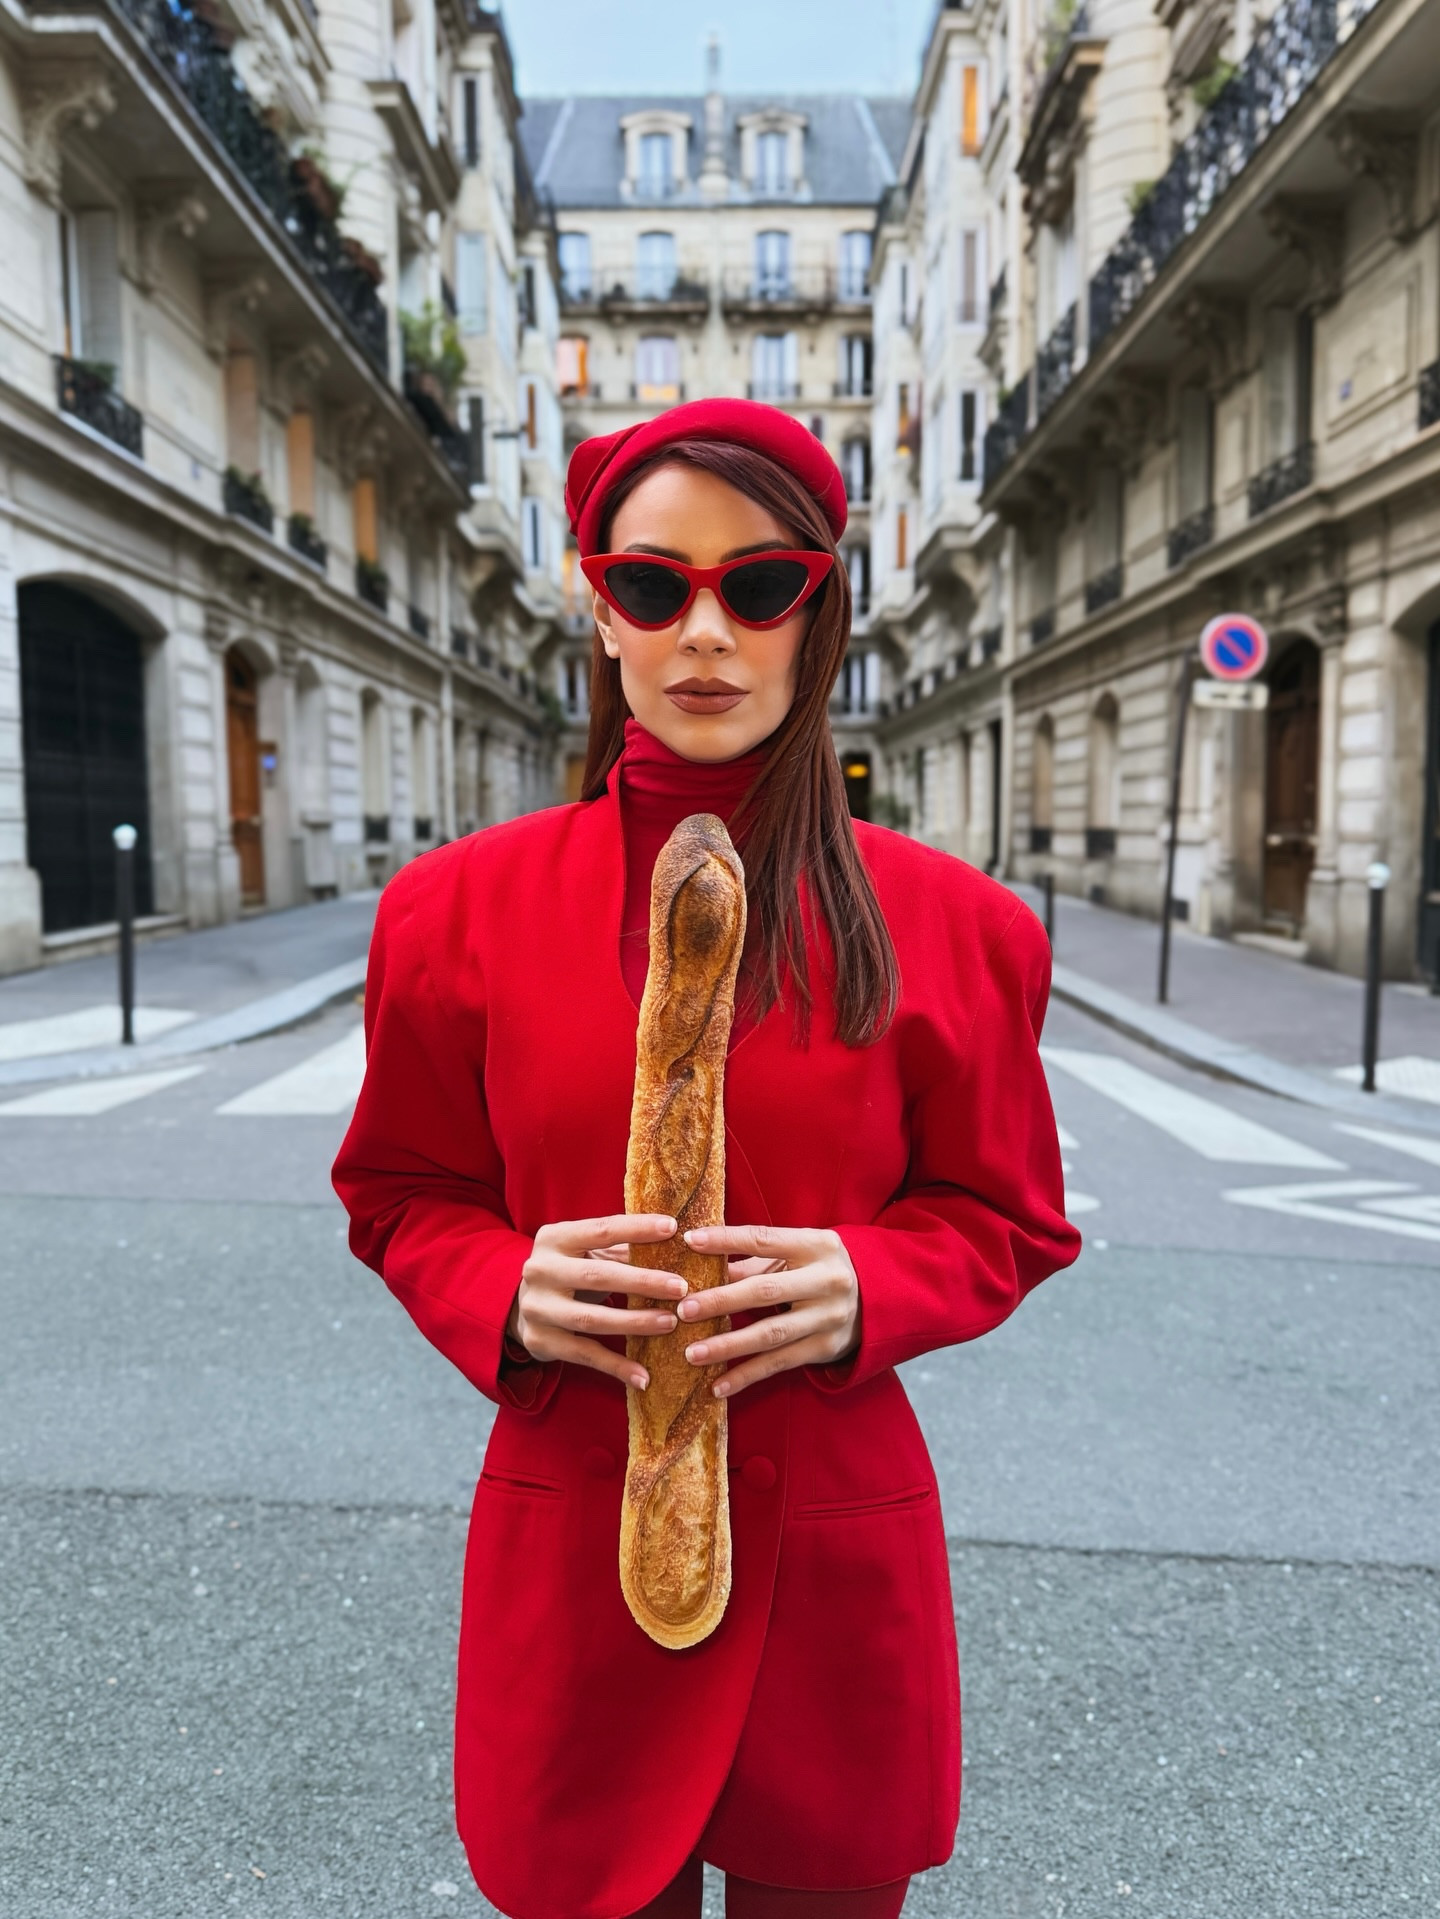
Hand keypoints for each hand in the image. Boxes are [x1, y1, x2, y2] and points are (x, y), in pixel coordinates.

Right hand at [508, 1214, 685, 1390]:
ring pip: (592, 1319)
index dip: (637, 1228)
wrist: (520, 1305)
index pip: (601, 1230)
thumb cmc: (570, 1271)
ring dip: (635, 1323)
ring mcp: (537, 1308)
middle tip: (680, 1287)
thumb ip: (622, 1249)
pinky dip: (616, 1366)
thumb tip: (674, 1243)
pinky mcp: (541, 1341)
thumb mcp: (586, 1252)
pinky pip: (585, 1355)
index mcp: (554, 1238)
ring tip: (670, 1323)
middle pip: (597, 1275)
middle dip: (642, 1281)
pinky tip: (644, 1376)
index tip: (672, 1228)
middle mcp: (540, 1270)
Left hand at [676, 1225, 859, 1399]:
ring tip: (692, 1353)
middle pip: (765, 1291)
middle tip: (684, 1309)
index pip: (764, 1239)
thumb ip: (754, 1261)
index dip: (726, 1240)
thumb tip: (704, 1269)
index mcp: (816, 1245)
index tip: (690, 1241)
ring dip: (728, 1345)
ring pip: (770, 1334)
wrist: (879, 1297)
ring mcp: (828, 1317)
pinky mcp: (825, 1348)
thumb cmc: (821, 1268)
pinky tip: (718, 1386)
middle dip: (721, 1301)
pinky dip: (747, 1376)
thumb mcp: (798, 1253)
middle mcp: (826, 1281)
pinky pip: (780, 1364)